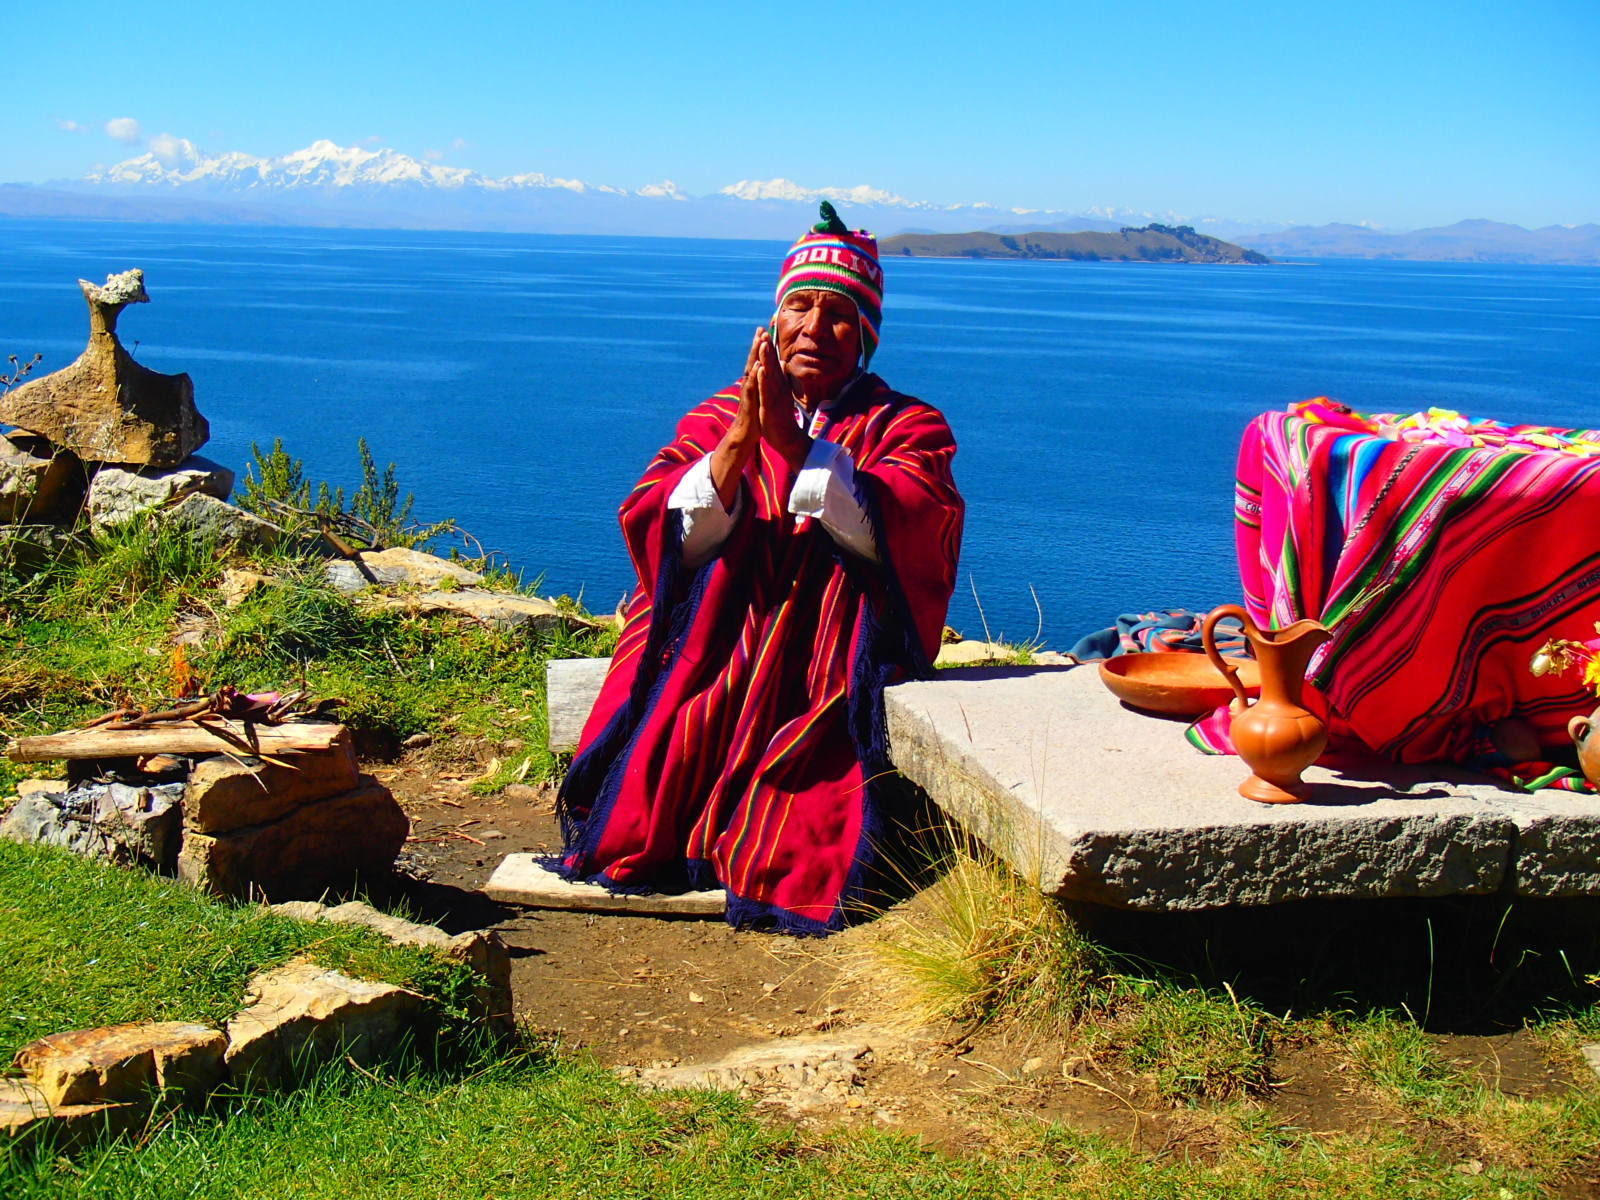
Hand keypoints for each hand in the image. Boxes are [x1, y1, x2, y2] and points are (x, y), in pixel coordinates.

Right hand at [709, 328, 765, 508]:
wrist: (744, 435)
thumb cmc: (754, 416)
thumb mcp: (760, 397)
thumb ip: (762, 385)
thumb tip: (765, 374)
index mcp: (753, 383)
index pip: (757, 361)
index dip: (761, 347)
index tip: (766, 331)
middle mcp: (748, 384)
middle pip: (752, 361)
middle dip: (756, 345)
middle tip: (761, 329)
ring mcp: (747, 392)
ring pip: (750, 371)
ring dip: (754, 355)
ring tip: (760, 341)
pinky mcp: (748, 402)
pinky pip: (752, 386)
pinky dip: (755, 376)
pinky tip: (758, 366)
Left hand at [754, 328, 811, 470]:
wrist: (789, 439)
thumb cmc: (782, 418)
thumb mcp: (781, 394)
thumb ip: (781, 378)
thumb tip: (782, 363)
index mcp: (779, 386)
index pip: (774, 364)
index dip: (770, 349)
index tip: (765, 333)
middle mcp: (779, 389)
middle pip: (773, 365)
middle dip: (768, 349)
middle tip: (764, 331)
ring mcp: (775, 397)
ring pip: (770, 375)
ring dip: (767, 359)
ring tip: (763, 344)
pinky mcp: (771, 407)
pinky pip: (767, 391)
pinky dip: (764, 380)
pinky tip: (761, 369)